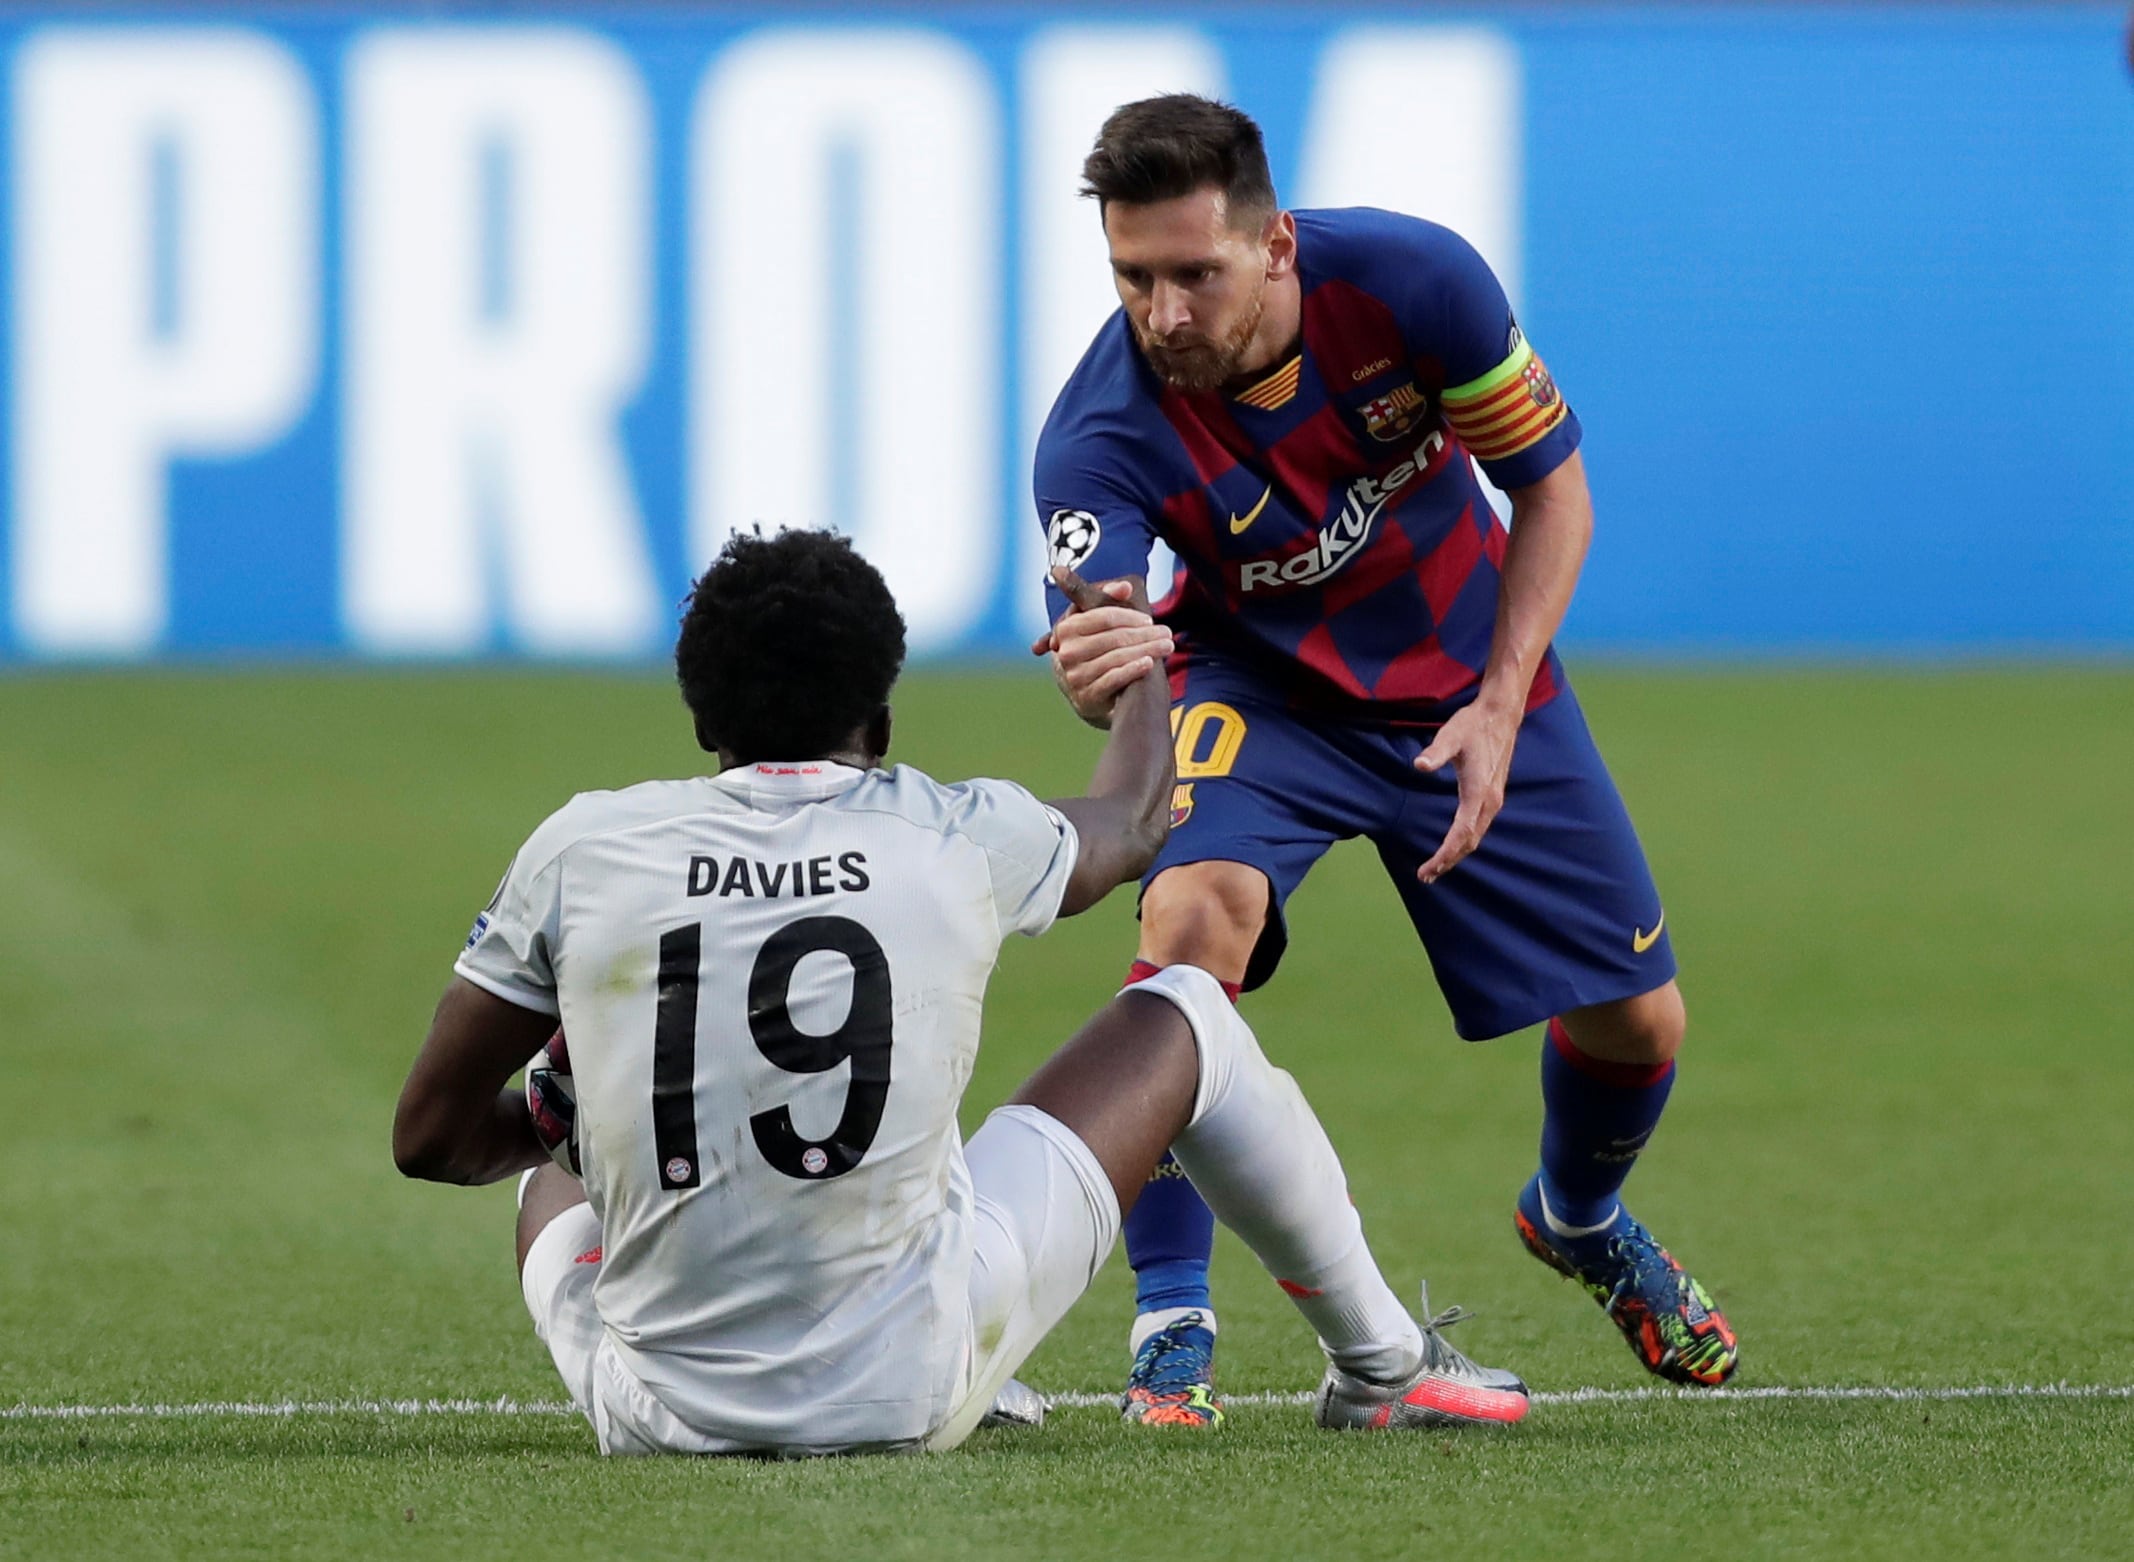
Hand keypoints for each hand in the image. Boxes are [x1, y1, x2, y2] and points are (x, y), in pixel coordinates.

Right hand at [1029, 567, 1172, 725]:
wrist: (1089, 693)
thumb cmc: (1097, 651)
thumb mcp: (1097, 624)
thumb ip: (1108, 599)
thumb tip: (1127, 586)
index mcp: (1066, 629)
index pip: (1103, 617)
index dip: (1129, 616)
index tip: (1148, 620)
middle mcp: (1066, 652)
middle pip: (1113, 638)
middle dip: (1144, 635)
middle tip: (1167, 633)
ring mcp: (1075, 676)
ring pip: (1116, 658)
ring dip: (1146, 650)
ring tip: (1167, 646)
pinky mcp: (1086, 696)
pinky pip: (1113, 679)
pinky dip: (1133, 669)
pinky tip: (1149, 663)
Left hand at [1412, 700, 1519, 882]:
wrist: (1500, 715)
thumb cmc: (1472, 725)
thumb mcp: (1450, 736)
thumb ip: (1435, 752)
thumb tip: (1420, 765)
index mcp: (1478, 792)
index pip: (1460, 834)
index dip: (1444, 855)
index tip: (1427, 870)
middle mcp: (1490, 801)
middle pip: (1469, 842)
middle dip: (1448, 861)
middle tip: (1425, 876)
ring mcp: (1494, 800)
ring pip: (1475, 837)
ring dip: (1456, 854)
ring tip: (1435, 867)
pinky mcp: (1493, 796)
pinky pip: (1478, 827)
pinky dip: (1464, 841)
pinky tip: (1453, 844)